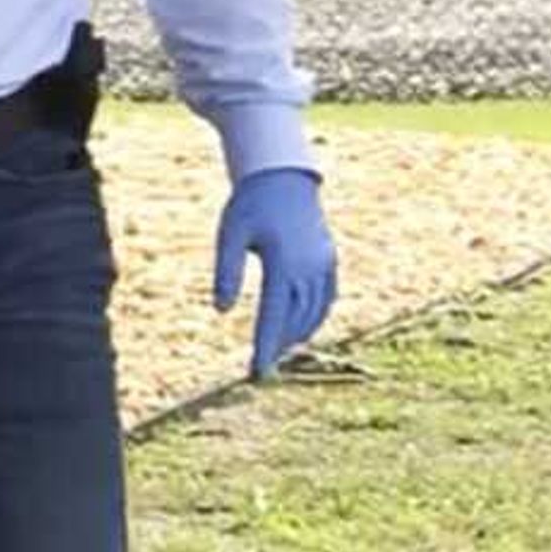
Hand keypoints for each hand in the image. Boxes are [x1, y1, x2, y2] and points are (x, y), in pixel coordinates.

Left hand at [213, 165, 335, 378]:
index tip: (258, 372)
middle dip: (279, 344)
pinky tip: (301, 329)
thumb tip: (221, 310)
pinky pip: (327, 297)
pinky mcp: (329, 259)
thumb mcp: (230, 235)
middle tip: (262, 368)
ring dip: (297, 333)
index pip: (273, 315)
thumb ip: (226, 271)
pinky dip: (315, 316)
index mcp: (284, 262)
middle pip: (295, 318)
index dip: (265, 346)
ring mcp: (323, 264)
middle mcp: (309, 267)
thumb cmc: (249, 206)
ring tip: (278, 351)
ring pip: (314, 310)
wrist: (283, 179)